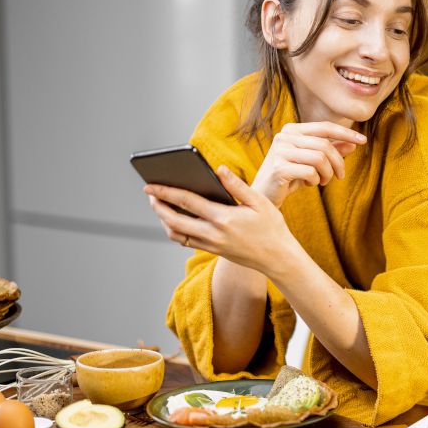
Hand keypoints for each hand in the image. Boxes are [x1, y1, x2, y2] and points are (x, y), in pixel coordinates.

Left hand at [145, 166, 295, 270]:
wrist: (278, 258)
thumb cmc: (271, 227)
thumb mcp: (259, 202)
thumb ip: (237, 185)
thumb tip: (219, 169)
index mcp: (224, 218)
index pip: (186, 202)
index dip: (165, 192)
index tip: (149, 185)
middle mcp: (213, 234)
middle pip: (173, 220)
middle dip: (158, 206)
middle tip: (150, 195)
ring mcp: (211, 245)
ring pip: (176, 234)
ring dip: (164, 220)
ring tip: (161, 206)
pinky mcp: (212, 251)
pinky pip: (185, 241)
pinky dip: (175, 230)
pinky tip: (176, 219)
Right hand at [252, 121, 365, 205]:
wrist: (264, 195)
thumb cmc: (289, 177)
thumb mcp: (312, 162)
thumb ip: (331, 151)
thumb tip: (354, 143)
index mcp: (292, 130)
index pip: (325, 127)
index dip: (346, 133)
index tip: (363, 140)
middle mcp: (284, 137)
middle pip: (324, 145)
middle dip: (338, 162)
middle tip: (340, 176)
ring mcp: (280, 151)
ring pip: (319, 158)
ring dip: (327, 174)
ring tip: (322, 181)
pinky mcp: (279, 168)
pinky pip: (310, 172)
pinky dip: (315, 180)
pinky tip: (308, 184)